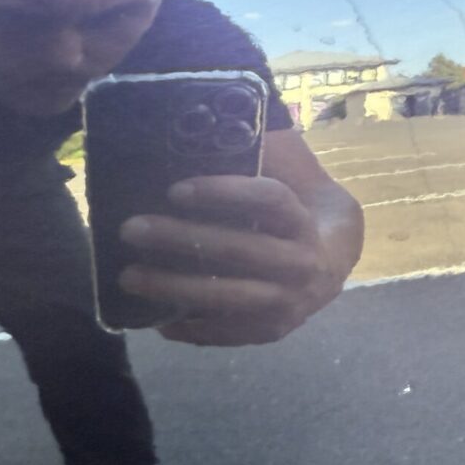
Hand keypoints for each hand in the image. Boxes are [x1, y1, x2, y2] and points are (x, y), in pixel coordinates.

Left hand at [119, 176, 340, 346]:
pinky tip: (156, 318)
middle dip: (182, 240)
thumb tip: (194, 130)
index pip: (270, 201)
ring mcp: (291, 303)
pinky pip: (228, 334)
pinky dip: (191, 328)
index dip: (224, 193)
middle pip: (241, 250)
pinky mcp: (274, 331)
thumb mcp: (286, 179)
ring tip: (129, 277)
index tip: (174, 189)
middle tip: (130, 229)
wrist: (335, 260)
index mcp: (305, 219)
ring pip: (230, 297)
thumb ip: (254, 157)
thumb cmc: (291, 212)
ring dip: (176, 288)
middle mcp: (303, 263)